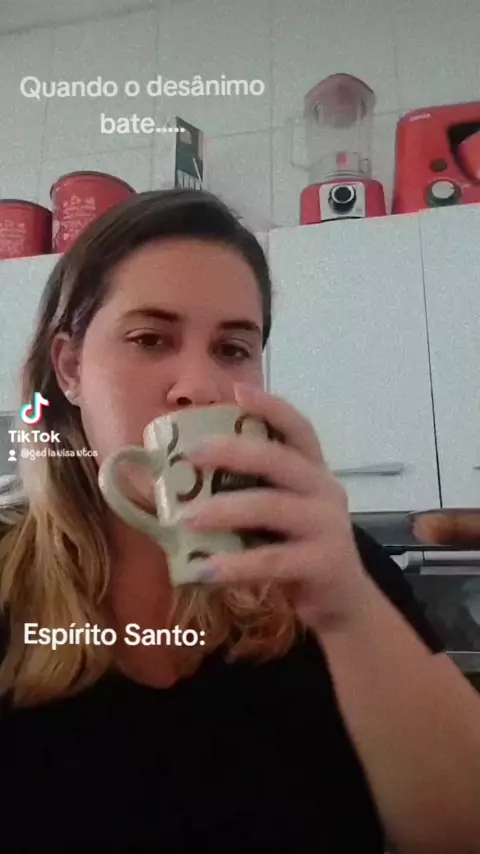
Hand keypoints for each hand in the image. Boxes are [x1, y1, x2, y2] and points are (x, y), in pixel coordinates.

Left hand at [185, 383, 369, 632]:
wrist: (342, 602)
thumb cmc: (297, 548)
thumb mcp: (280, 512)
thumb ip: (249, 491)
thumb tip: (181, 477)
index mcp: (313, 471)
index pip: (298, 428)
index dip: (271, 407)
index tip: (238, 390)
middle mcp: (325, 490)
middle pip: (280, 460)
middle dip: (234, 452)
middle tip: (190, 454)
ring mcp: (327, 526)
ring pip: (271, 508)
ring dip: (224, 510)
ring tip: (184, 519)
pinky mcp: (323, 563)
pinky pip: (271, 560)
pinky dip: (234, 565)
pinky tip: (202, 570)